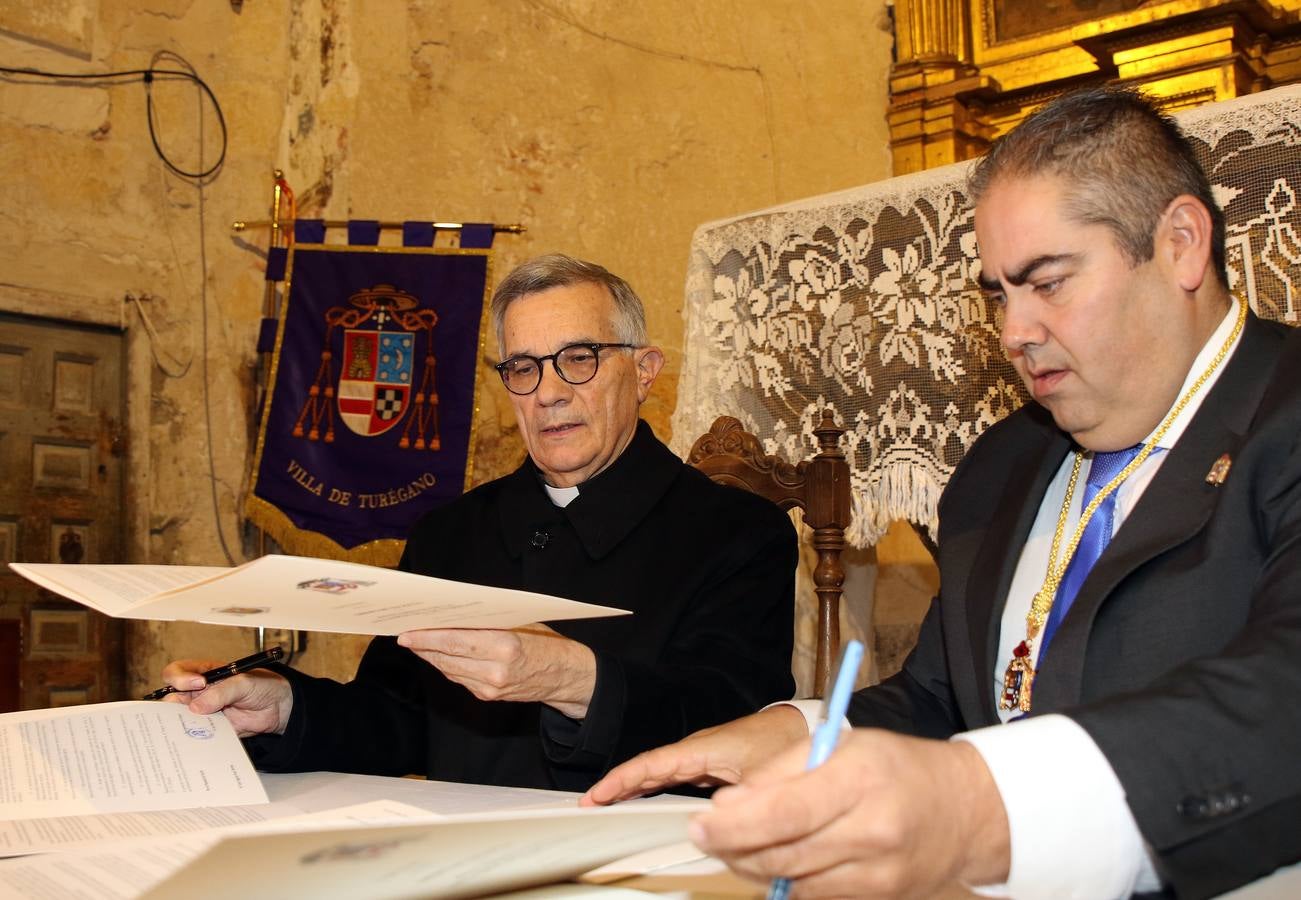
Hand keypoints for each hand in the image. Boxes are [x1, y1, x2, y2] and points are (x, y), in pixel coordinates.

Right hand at [159, 659, 293, 737]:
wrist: (278, 706)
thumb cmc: (262, 685)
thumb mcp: (243, 683)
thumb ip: (221, 692)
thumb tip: (196, 708)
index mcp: (202, 674)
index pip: (177, 673)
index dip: (180, 678)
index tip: (198, 683)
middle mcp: (198, 693)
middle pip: (172, 699)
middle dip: (170, 706)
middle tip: (182, 712)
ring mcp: (203, 712)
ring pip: (180, 720)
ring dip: (180, 726)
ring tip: (186, 729)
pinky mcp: (211, 729)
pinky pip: (197, 735)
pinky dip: (194, 740)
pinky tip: (197, 744)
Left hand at [397, 624, 595, 718]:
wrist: (566, 677)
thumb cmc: (547, 643)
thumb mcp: (522, 624)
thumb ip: (490, 623)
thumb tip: (456, 616)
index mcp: (505, 645)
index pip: (456, 640)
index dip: (428, 637)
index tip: (409, 631)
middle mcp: (495, 669)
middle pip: (447, 657)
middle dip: (423, 647)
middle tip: (405, 636)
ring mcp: (490, 687)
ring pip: (450, 670)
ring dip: (431, 657)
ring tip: (417, 643)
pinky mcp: (489, 696)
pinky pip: (459, 678)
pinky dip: (447, 666)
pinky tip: (438, 655)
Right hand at [580, 705, 807, 805]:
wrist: (798, 724)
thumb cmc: (781, 741)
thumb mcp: (762, 771)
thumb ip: (740, 795)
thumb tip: (719, 819)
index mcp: (700, 749)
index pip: (651, 765)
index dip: (622, 780)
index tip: (597, 795)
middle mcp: (695, 753)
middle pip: (646, 770)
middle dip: (616, 786)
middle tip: (587, 807)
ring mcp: (699, 759)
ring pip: (657, 775)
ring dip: (631, 789)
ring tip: (604, 806)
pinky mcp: (708, 768)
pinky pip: (671, 779)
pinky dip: (651, 789)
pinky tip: (640, 803)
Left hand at [688, 729, 1009, 898]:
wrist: (964, 809)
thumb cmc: (898, 768)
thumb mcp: (842, 744)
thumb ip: (782, 771)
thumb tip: (730, 804)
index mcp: (860, 778)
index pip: (785, 811)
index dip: (735, 825)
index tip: (702, 823)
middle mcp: (873, 829)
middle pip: (784, 853)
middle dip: (733, 847)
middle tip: (704, 835)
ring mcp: (879, 872)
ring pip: (794, 880)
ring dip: (752, 866)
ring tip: (733, 845)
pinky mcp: (880, 897)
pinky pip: (816, 895)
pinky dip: (787, 880)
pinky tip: (774, 860)